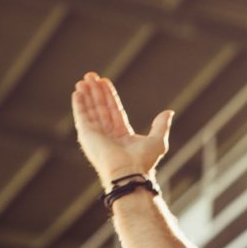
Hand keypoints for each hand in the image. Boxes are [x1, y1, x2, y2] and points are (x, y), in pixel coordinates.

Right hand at [71, 72, 174, 187]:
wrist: (128, 172)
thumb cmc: (143, 161)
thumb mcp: (157, 140)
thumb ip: (161, 125)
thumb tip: (168, 112)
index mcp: (122, 135)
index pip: (113, 110)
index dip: (109, 95)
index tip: (104, 81)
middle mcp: (108, 135)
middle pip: (101, 107)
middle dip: (96, 91)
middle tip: (91, 75)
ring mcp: (96, 135)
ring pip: (91, 110)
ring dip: (87, 94)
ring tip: (84, 79)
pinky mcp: (87, 136)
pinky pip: (81, 116)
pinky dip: (79, 104)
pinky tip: (77, 92)